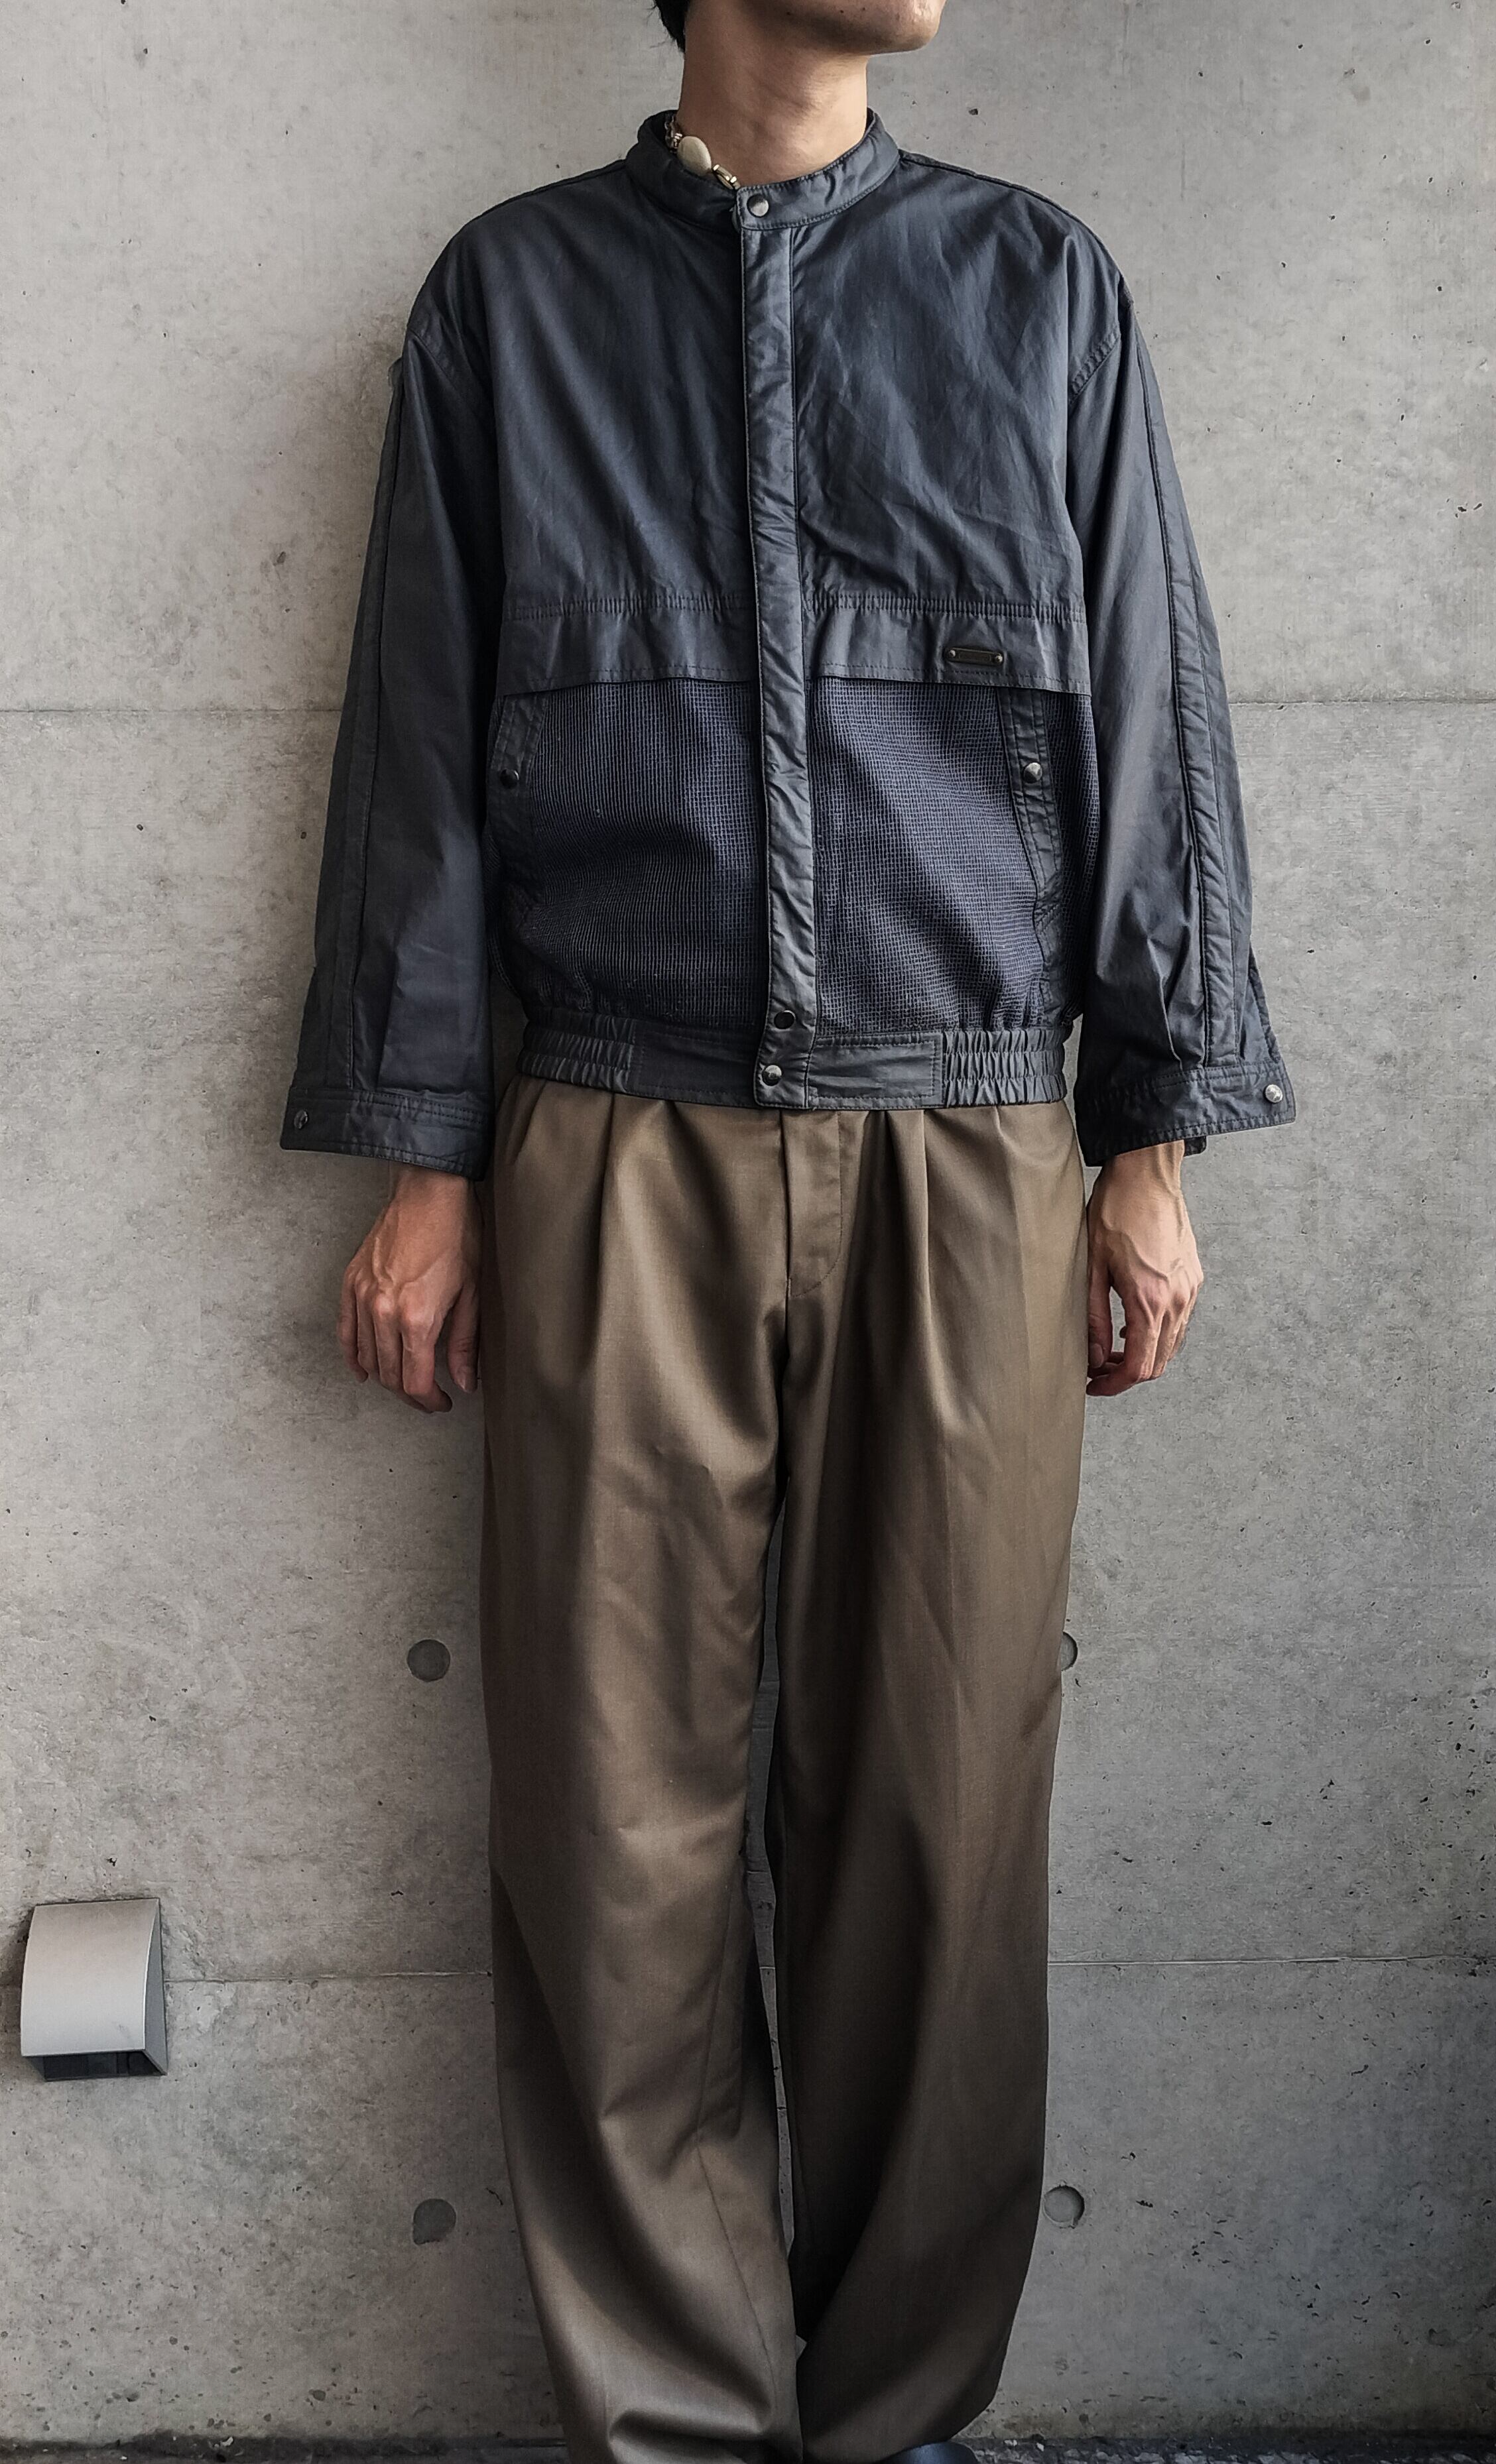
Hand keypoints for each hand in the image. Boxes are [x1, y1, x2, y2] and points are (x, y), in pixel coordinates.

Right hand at [338, 1166, 481, 1413]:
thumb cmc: (456, 1236)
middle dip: (409, 1395)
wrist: (428, 1192)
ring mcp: (363, 1297)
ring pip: (366, 1358)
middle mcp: (384, 1312)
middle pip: (389, 1375)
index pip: (414, 1381)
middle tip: (428, 1397)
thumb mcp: (471, 1292)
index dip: (429, 1402)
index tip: (442, 1403)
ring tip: (405, 1381)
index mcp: (417, 1318)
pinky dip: (352, 1355)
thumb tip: (463, 1382)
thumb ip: (464, 1343)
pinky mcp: (350, 1283)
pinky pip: (345, 1332)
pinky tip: (363, 1369)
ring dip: (385, 1377)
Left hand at [1085, 1141, 1202, 1397]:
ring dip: (1144, 1355)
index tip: (1094, 1384)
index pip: (1140, 1367)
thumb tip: (1094, 1357)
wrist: (1148, 1173)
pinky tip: (1134, 1323)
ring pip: (1172, 1345)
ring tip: (1112, 1348)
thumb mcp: (1092, 1266)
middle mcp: (1178, 1299)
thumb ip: (1093, 1317)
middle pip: (1159, 1363)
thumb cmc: (1115, 1211)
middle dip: (1127, 1374)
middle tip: (1098, 1369)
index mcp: (1150, 1300)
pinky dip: (1158, 1334)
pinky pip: (1180, 1322)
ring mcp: (1190, 1289)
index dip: (1114, 1385)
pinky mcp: (1194, 1278)